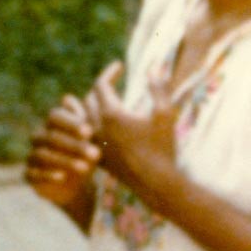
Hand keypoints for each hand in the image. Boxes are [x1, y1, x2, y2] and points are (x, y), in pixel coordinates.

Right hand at [25, 94, 100, 211]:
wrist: (78, 184)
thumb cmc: (86, 155)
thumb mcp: (89, 139)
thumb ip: (82, 118)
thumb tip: (67, 98)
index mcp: (52, 125)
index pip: (55, 117)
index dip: (71, 124)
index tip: (89, 132)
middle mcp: (39, 138)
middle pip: (50, 137)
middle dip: (74, 145)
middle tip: (94, 154)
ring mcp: (32, 156)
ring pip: (43, 155)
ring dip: (65, 161)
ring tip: (85, 168)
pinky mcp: (29, 175)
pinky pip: (33, 174)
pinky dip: (47, 175)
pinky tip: (62, 177)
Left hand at [86, 61, 178, 191]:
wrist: (156, 184)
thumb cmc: (163, 148)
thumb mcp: (165, 114)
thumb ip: (158, 88)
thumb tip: (154, 68)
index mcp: (111, 114)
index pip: (101, 85)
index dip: (109, 72)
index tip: (119, 66)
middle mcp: (98, 128)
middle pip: (90, 99)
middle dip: (101, 87)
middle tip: (113, 81)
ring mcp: (95, 144)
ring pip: (84, 117)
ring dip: (92, 105)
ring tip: (103, 98)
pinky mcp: (98, 157)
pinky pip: (86, 135)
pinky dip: (91, 124)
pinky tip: (101, 123)